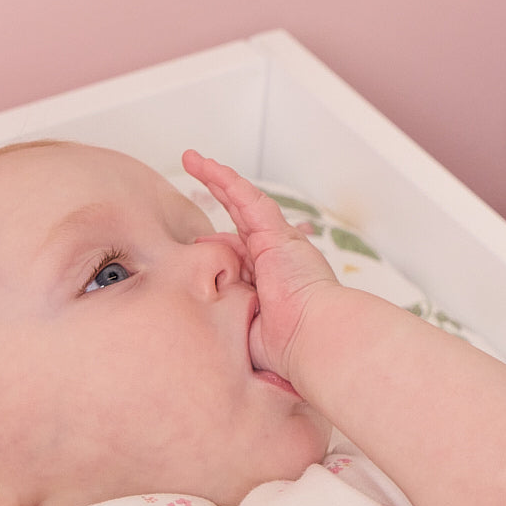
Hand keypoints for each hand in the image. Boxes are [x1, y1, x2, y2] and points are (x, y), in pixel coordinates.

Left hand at [182, 150, 338, 382]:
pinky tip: (205, 166)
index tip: (197, 246)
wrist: (314, 339)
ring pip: (243, 202)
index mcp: (272, 280)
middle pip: (241, 219)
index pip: (241, 252)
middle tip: (197, 177)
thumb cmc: (287, 346)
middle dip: (219, 197)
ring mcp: (279, 242)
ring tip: (192, 160)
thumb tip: (210, 312)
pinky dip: (226, 181)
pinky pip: (248, 199)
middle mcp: (277, 257)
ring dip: (217, 179)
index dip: (218, 245)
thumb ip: (231, 314)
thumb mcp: (246, 327)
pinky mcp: (277, 234)